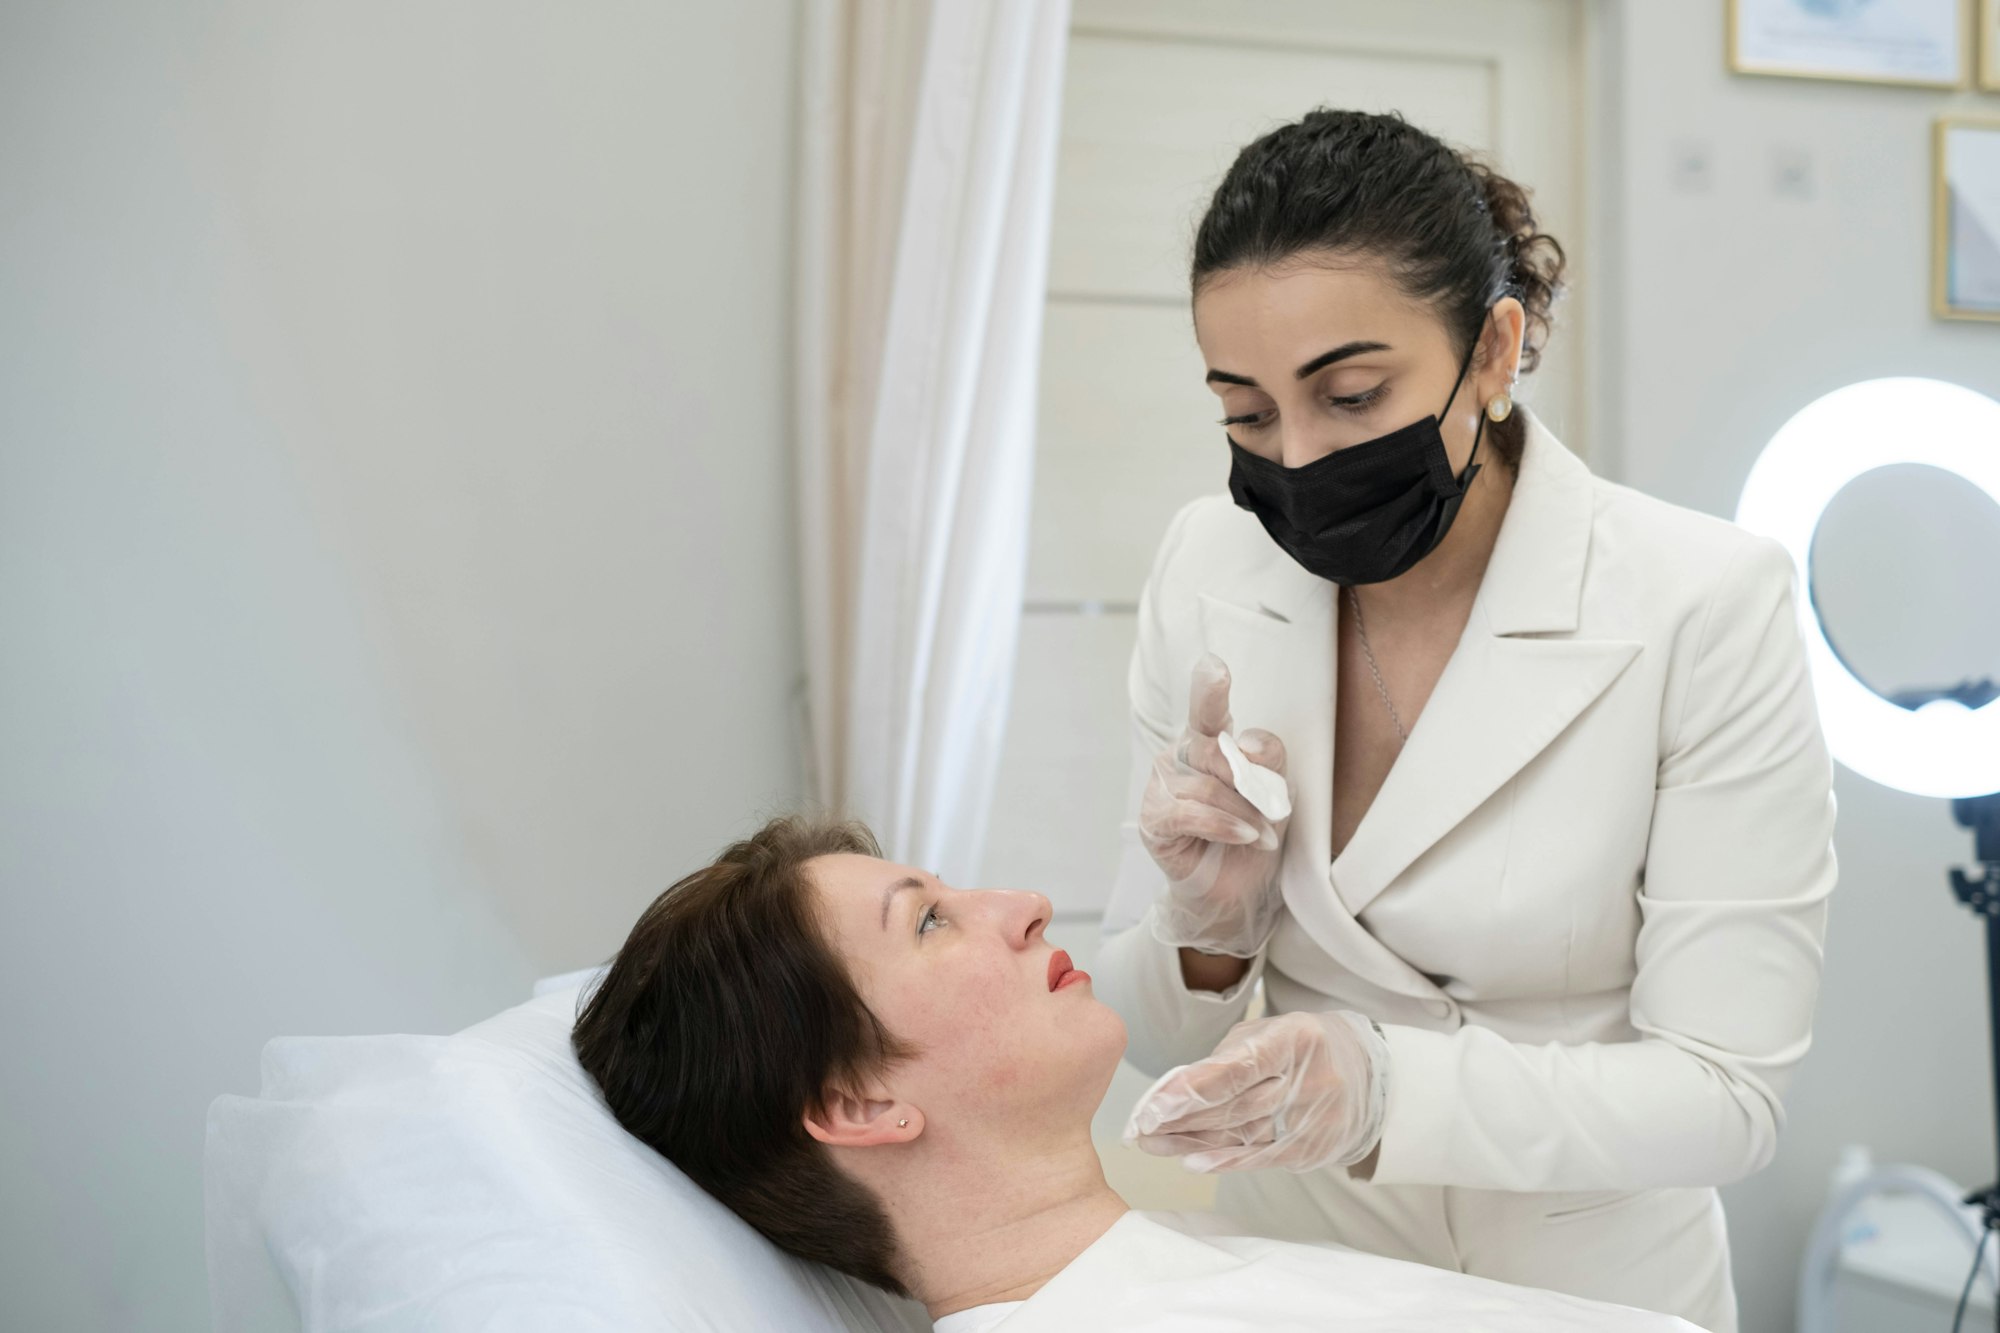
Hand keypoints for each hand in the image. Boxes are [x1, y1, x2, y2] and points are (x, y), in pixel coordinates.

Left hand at [1122, 1010, 1389, 1173]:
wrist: (1367, 1073)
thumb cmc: (1301, 1047)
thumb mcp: (1269, 1032)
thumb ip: (1226, 1057)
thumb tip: (1176, 1090)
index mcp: (1295, 1038)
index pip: (1235, 1069)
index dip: (1190, 1090)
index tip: (1152, 1106)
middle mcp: (1309, 1080)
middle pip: (1233, 1107)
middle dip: (1180, 1120)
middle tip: (1140, 1127)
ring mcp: (1314, 1119)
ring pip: (1241, 1135)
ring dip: (1192, 1142)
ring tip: (1154, 1143)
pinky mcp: (1314, 1148)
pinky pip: (1261, 1158)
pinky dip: (1224, 1161)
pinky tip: (1192, 1161)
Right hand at [1137, 654, 1290, 957]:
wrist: (1236, 890)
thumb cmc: (1252, 834)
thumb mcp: (1273, 794)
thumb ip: (1267, 762)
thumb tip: (1246, 742)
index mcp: (1207, 741)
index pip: (1208, 708)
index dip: (1209, 687)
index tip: (1214, 667)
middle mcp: (1180, 755)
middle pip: (1218, 749)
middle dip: (1251, 783)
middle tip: (1271, 810)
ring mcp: (1162, 784)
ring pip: (1209, 785)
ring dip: (1244, 812)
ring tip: (1261, 834)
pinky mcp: (1154, 816)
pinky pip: (1192, 811)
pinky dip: (1224, 825)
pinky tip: (1244, 836)